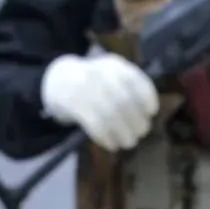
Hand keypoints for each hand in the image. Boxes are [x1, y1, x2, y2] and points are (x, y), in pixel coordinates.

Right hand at [40, 52, 158, 150]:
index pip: (134, 78)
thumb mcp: (111, 75)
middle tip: (141, 132)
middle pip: (123, 100)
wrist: (57, 80)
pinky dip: (107, 137)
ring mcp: (84, 89)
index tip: (152, 112)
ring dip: (123, 133)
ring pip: (110, 114)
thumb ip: (129, 89)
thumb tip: (147, 115)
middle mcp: (99, 73)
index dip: (147, 96)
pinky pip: (95, 124)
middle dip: (137, 120)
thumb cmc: (93, 82)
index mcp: (112, 64)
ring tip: (129, 142)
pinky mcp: (74, 105)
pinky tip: (112, 144)